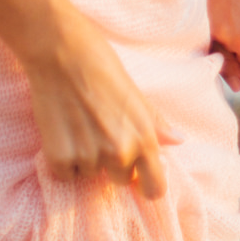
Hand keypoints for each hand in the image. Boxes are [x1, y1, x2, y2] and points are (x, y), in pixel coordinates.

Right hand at [22, 8, 173, 198]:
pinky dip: (63, 160)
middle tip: (100, 132)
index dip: (148, 186)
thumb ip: (156, 123)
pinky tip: (63, 132)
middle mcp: (121, 152)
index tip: (139, 180)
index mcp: (145, 137)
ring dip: (86, 158)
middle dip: (113, 164)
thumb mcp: (136, 94)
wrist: (61, 52)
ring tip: (80, 125)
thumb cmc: (102, 66)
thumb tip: (178, 141)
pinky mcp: (61, 158)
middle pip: (121, 180)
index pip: (155, 187)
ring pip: (90, 175)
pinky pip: (66, 174)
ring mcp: (90, 157)